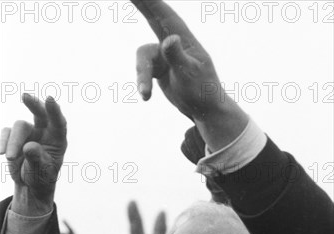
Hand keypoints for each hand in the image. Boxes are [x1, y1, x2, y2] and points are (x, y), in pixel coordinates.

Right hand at [0, 93, 66, 215]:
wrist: (30, 183)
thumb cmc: (42, 176)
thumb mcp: (42, 172)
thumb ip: (36, 159)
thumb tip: (29, 147)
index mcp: (58, 139)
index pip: (59, 123)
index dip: (55, 111)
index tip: (50, 100)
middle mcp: (45, 132)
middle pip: (40, 113)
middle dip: (34, 104)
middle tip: (25, 96)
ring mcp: (29, 132)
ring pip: (20, 127)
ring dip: (13, 141)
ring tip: (10, 157)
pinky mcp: (14, 136)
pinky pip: (6, 132)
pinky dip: (3, 141)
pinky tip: (1, 151)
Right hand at [133, 0, 247, 149]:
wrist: (205, 109)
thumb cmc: (203, 90)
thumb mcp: (189, 74)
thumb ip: (177, 56)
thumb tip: (168, 40)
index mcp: (183, 40)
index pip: (164, 15)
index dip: (150, 1)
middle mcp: (173, 44)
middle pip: (152, 20)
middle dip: (141, 4)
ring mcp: (165, 57)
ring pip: (143, 60)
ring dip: (142, 77)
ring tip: (146, 94)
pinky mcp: (159, 70)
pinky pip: (144, 72)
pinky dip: (143, 84)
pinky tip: (146, 97)